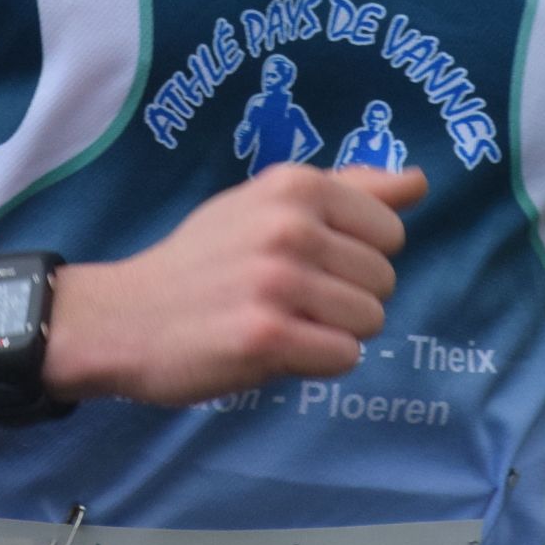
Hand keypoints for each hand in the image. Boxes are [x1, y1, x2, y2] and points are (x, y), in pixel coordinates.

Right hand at [44, 164, 426, 405]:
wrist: (125, 318)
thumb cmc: (203, 260)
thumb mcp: (265, 204)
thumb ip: (347, 191)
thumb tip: (419, 181)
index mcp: (295, 186)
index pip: (389, 231)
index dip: (357, 256)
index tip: (309, 263)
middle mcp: (290, 227)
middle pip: (383, 280)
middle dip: (345, 298)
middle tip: (287, 299)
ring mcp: (278, 283)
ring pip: (369, 321)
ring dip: (332, 333)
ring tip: (281, 322)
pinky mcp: (266, 338)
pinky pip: (344, 358)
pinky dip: (317, 362)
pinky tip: (275, 350)